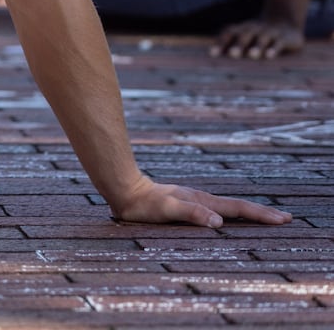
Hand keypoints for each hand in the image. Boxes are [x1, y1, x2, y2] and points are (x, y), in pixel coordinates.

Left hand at [109, 173, 291, 227]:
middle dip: (263, 213)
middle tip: (287, 218)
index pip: (238, 208)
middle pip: (239, 206)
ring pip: (229, 207)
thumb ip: (192, 213)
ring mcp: (196, 201)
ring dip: (250, 213)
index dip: (261, 214)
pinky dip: (233, 213)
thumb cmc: (144, 204)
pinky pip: (217, 210)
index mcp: (203, 201)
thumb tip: (220, 221)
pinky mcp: (188, 205)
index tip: (283, 219)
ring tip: (267, 218)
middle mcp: (203, 200)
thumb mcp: (167, 209)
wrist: (125, 190)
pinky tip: (232, 218)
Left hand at [213, 17, 304, 59]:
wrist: (285, 22)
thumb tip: (212, 62)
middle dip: (239, 44)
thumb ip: (232, 47)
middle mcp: (254, 29)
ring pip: (262, 38)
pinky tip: (270, 56)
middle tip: (233, 54)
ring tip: (252, 55)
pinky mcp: (284, 38)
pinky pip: (279, 42)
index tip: (213, 54)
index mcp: (242, 29)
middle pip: (245, 35)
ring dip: (257, 46)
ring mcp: (270, 32)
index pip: (229, 33)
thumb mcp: (245, 39)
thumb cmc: (258, 37)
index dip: (221, 42)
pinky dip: (274, 48)